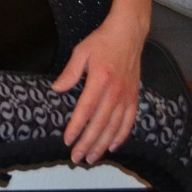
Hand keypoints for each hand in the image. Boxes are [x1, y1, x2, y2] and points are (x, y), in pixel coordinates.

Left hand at [51, 17, 146, 164]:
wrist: (128, 34)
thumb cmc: (102, 41)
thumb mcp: (81, 51)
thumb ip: (70, 72)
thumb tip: (57, 89)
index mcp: (100, 80)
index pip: (86, 109)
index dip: (76, 127)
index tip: (68, 140)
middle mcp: (115, 91)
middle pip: (100, 124)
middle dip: (88, 143)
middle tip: (77, 158)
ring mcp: (127, 96)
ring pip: (114, 127)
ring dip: (102, 145)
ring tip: (92, 158)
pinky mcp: (134, 97)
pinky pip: (129, 121)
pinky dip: (121, 136)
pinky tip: (112, 146)